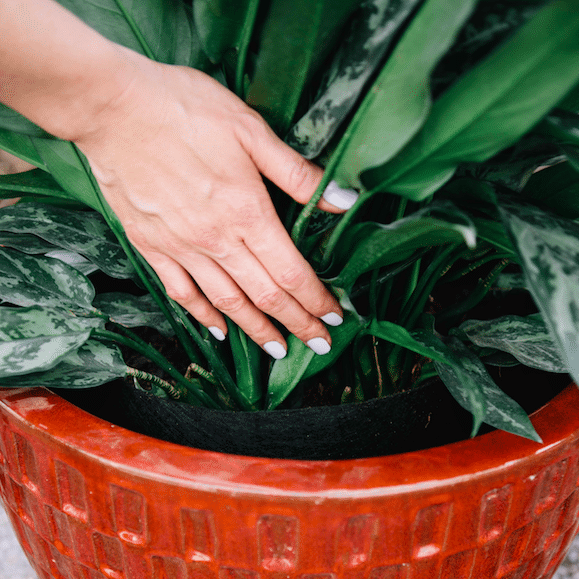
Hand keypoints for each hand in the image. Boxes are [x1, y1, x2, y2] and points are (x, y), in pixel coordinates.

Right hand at [75, 53, 353, 357]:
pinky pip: (182, 293)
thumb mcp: (251, 130)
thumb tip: (346, 199)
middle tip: (319, 345)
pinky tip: (218, 330)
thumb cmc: (184, 109)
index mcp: (247, 213)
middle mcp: (217, 241)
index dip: (316, 300)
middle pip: (266, 296)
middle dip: (297, 324)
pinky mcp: (152, 248)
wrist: (111, 108)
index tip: (334, 317)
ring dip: (256, 330)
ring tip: (278, 349)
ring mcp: (181, 249)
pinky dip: (203, 315)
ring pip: (227, 303)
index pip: (292, 272)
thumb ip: (297, 173)